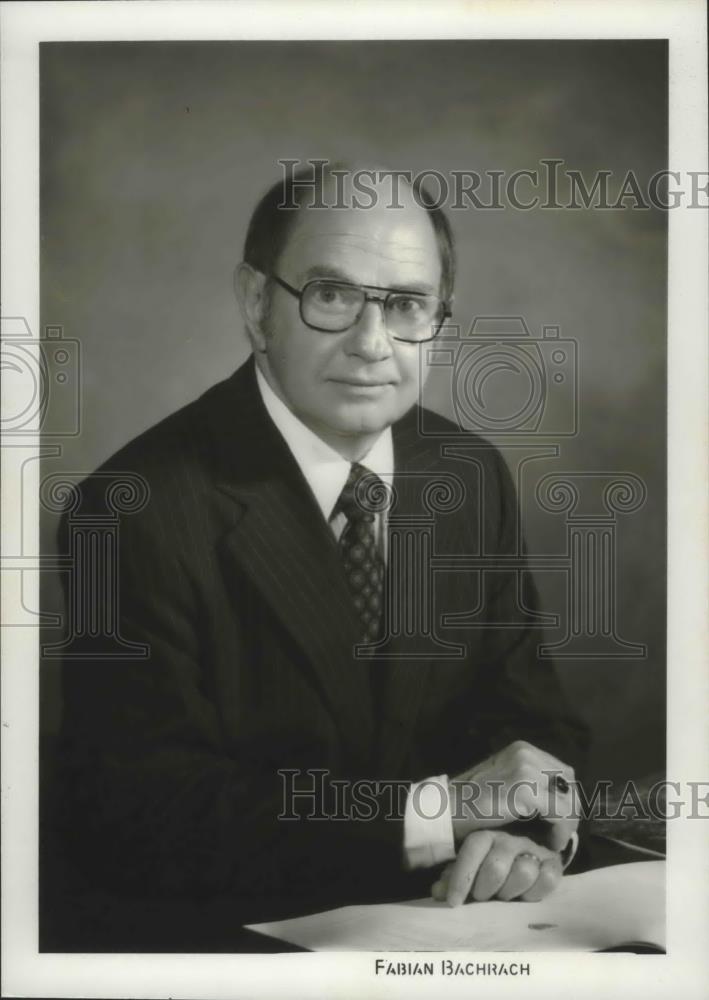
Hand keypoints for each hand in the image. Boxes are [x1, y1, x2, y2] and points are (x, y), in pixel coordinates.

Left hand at [431, 829, 562, 905]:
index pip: (473, 848)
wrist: (527, 852)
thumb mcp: (470, 869)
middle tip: (482, 898)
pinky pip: (550, 878)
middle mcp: (510, 840)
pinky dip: (537, 891)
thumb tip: (438, 892)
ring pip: (524, 871)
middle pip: (496, 866)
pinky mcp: (554, 863)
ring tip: (504, 898)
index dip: (461, 877)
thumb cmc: (490, 864)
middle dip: (485, 889)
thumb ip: (454, 878)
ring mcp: (534, 849)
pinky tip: (526, 897)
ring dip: (510, 892)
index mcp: (486, 836)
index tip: (453, 902)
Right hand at [448, 740, 576, 850]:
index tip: (556, 823)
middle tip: (556, 835)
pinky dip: (559, 831)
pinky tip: (548, 843)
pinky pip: (559, 813)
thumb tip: (561, 802)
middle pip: (568, 783)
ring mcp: (525, 767)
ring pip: (568, 799)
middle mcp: (526, 752)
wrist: (444, 811)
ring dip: (565, 825)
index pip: (562, 773)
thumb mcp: (505, 786)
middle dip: (568, 812)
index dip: (564, 800)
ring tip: (552, 841)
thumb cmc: (471, 805)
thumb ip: (530, 786)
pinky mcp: (524, 788)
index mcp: (523, 750)